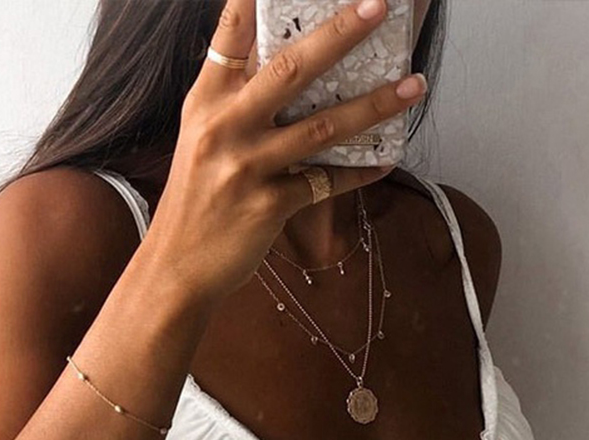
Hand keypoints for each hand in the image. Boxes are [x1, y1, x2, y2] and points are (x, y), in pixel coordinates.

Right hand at [147, 0, 427, 310]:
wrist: (176, 266)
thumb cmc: (194, 200)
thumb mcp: (200, 138)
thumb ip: (235, 101)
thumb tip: (284, 67)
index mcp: (206, 101)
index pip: (231, 33)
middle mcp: (225, 126)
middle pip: (290, 69)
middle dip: (339, 33)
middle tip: (378, 7)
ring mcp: (247, 167)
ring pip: (321, 127)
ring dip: (373, 105)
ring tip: (413, 86)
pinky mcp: (268, 205)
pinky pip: (326, 182)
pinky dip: (360, 172)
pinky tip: (386, 160)